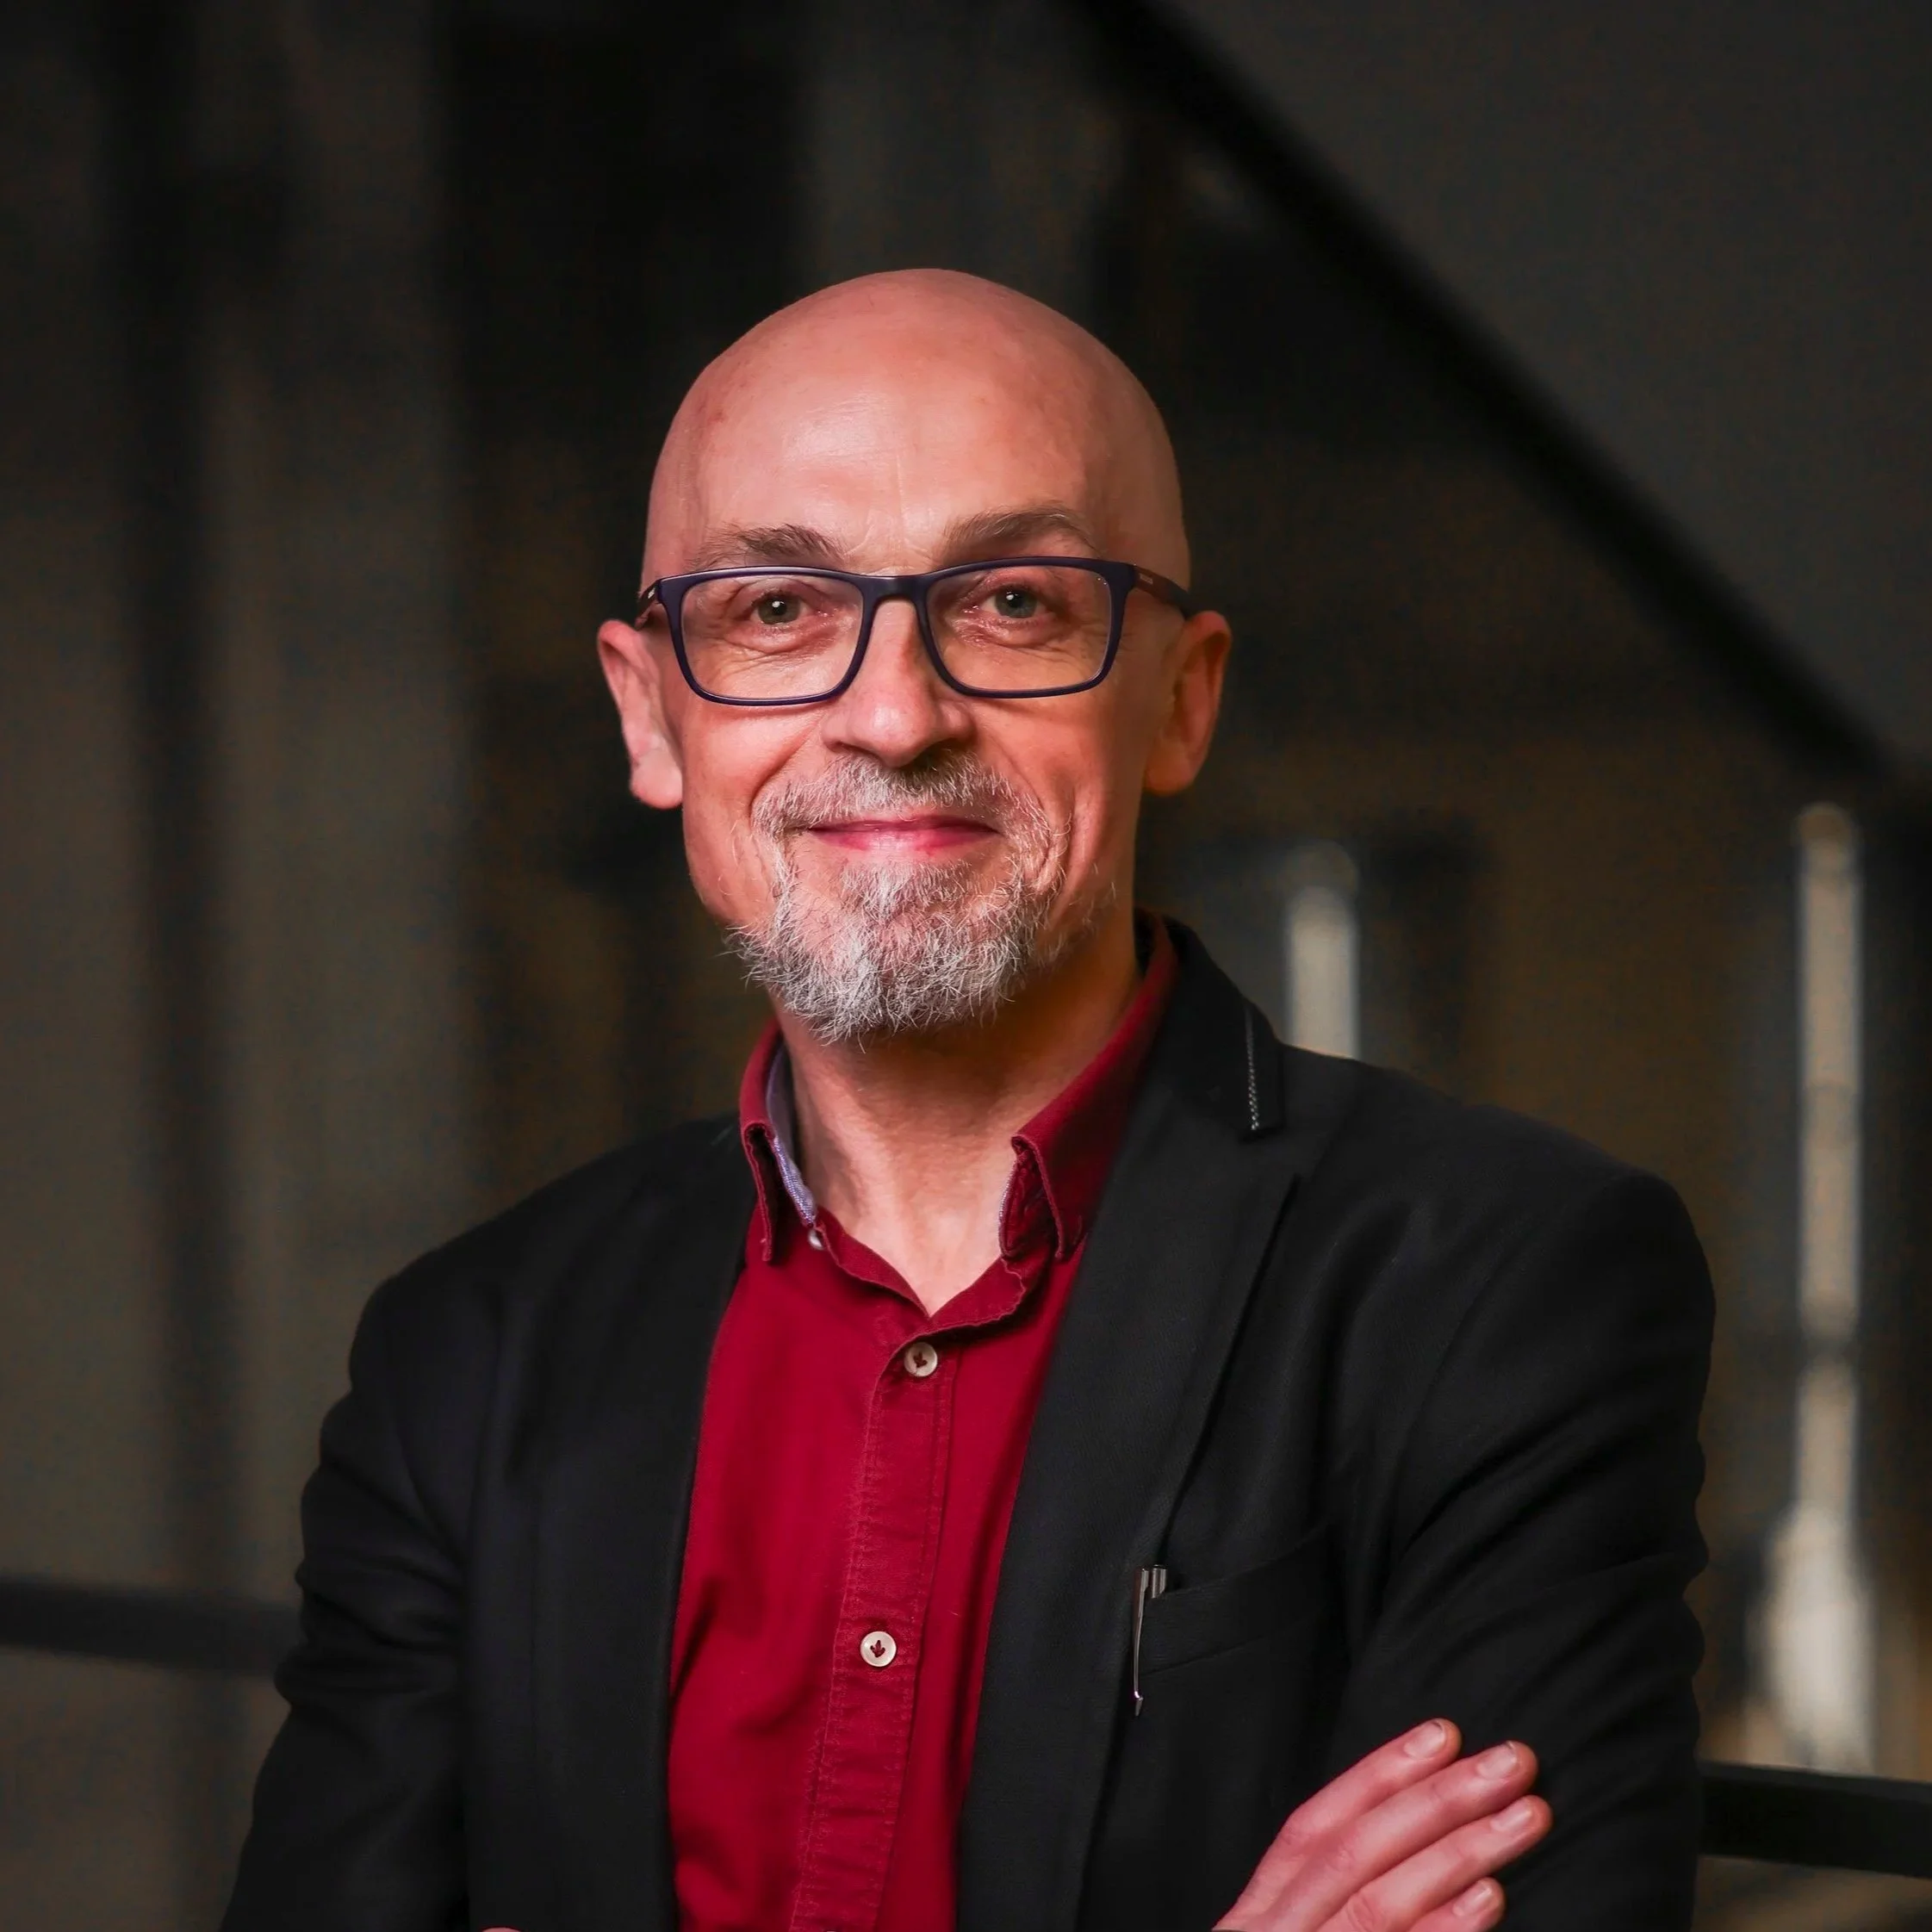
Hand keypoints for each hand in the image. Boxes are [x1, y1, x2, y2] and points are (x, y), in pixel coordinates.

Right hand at [1214, 1720, 1550, 1930]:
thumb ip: (1328, 1909)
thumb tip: (1416, 1857)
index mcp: (1257, 1920)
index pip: (1312, 1827)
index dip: (1376, 1774)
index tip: (1443, 1732)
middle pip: (1354, 1854)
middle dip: (1438, 1799)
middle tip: (1513, 1762)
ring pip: (1377, 1902)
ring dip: (1458, 1852)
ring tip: (1525, 1818)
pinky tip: (1489, 1904)